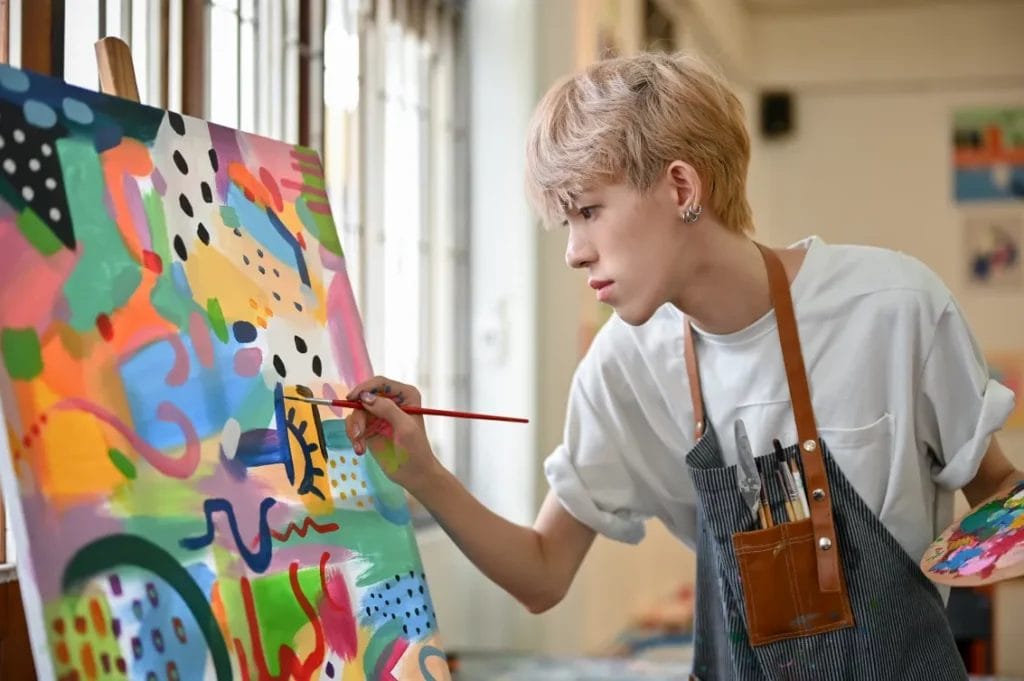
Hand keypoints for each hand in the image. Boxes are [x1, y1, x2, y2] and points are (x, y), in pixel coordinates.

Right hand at [344, 376, 440, 492]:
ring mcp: (379, 415)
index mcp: (405, 395)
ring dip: (354, 429)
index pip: (380, 383)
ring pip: (356, 412)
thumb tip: (366, 397)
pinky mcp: (370, 428)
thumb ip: (387, 409)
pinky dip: (354, 436)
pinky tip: (360, 449)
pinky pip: (354, 425)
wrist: (414, 475)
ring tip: (360, 446)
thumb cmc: (416, 451)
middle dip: (358, 415)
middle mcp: (391, 402)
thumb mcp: (405, 427)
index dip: (364, 388)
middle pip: (364, 397)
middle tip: (358, 434)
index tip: (352, 398)